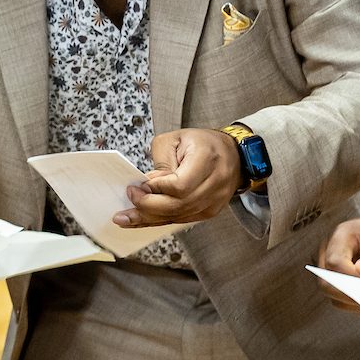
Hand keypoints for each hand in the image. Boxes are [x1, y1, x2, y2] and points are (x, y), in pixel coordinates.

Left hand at [120, 129, 241, 228]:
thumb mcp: (176, 139)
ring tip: (126, 218)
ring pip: (178, 216)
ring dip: (149, 219)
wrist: (233, 154)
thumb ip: (161, 162)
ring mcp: (215, 201)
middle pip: (178, 205)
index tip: (137, 186)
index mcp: (207, 159)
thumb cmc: (204, 143)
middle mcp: (215, 183)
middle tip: (128, 201)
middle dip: (147, 207)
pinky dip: (160, 220)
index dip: (156, 189)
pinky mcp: (210, 211)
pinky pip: (182, 220)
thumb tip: (147, 185)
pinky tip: (142, 220)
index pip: (180, 185)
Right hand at [314, 186, 359, 312]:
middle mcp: (332, 252)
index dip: (351, 278)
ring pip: (333, 294)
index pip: (335, 262)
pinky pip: (344, 297)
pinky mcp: (344, 279)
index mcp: (341, 237)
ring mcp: (336, 267)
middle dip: (349, 296)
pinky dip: (358, 305)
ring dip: (353, 304)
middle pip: (327, 282)